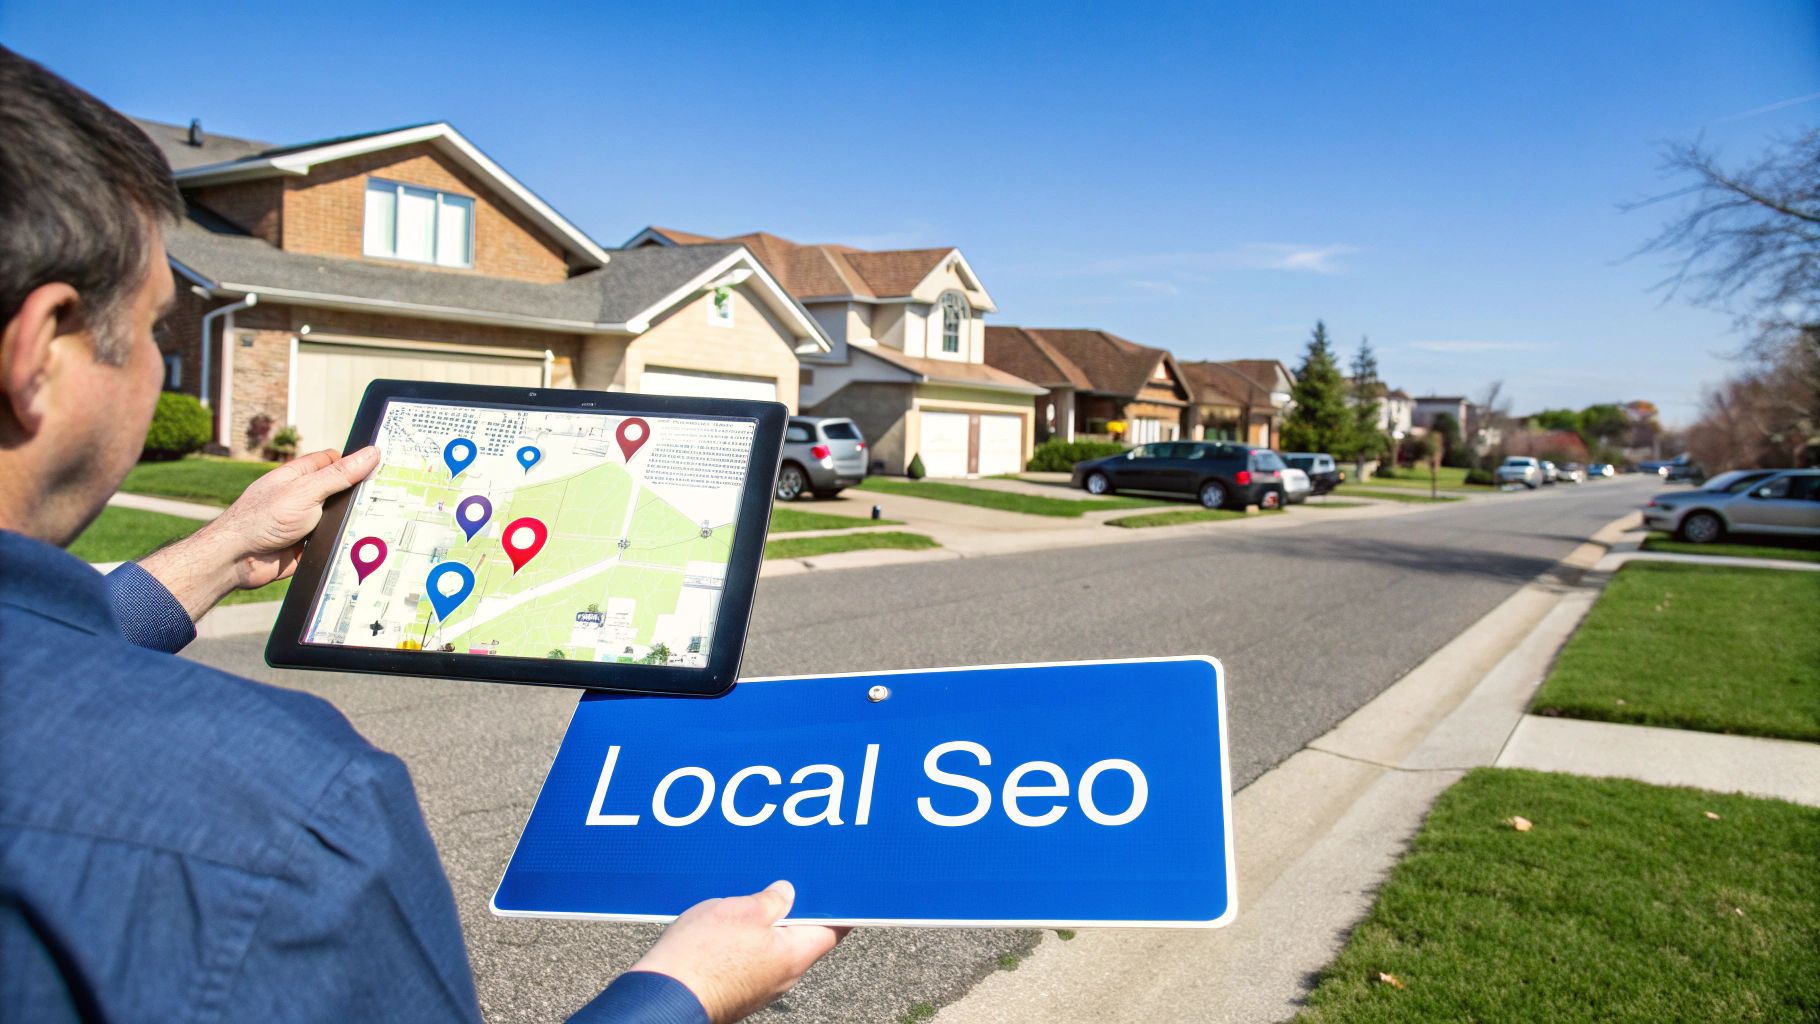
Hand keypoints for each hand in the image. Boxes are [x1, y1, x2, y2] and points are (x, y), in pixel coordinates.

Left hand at [136, 447, 378, 620]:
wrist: (238, 560)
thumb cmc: (262, 518)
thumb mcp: (307, 491)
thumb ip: (340, 475)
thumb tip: (371, 453)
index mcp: (300, 475)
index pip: (335, 462)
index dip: (357, 462)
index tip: (384, 466)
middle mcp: (304, 497)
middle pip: (342, 491)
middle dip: (361, 496)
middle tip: (393, 497)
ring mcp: (307, 522)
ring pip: (341, 519)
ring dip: (355, 523)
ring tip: (387, 522)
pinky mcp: (309, 546)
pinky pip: (335, 542)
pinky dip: (347, 544)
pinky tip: (367, 546)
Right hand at [631, 881, 847, 1022]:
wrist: (664, 996)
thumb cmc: (703, 956)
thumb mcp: (741, 911)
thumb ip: (771, 899)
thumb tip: (786, 893)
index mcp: (794, 956)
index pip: (833, 929)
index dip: (838, 907)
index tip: (840, 889)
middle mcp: (783, 976)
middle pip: (801, 936)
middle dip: (794, 908)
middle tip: (787, 880)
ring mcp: (759, 985)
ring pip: (772, 946)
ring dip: (765, 922)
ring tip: (751, 896)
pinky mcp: (736, 989)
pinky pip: (750, 957)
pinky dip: (745, 938)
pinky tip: (728, 921)